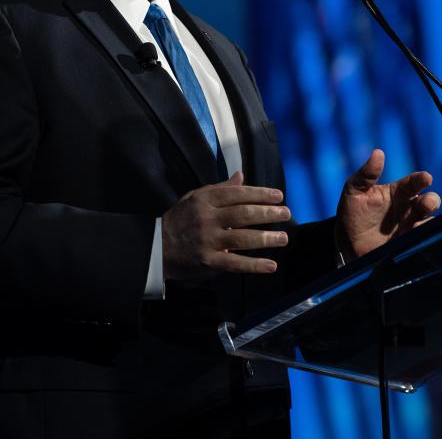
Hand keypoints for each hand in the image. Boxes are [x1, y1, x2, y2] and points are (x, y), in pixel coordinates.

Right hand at [162, 172, 290, 279]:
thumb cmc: (179, 220)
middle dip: (268, 214)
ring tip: (283, 238)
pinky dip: (254, 265)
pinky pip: (235, 263)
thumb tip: (241, 176)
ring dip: (266, 238)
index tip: (279, 196)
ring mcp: (208, 240)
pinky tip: (271, 265)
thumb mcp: (195, 197)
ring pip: (242, 237)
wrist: (155, 247)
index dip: (260, 194)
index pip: (237, 194)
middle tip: (286, 213)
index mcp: (205, 200)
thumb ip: (220, 188)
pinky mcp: (208, 261)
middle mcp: (207, 218)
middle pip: (243, 214)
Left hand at [336, 149, 440, 260]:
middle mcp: (408, 208)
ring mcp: (411, 226)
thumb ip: (366, 174)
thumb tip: (378, 153)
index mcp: (398, 192)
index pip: (414, 182)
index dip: (421, 179)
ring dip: (430, 220)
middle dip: (432, 201)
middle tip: (426, 203)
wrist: (347, 244)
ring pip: (430, 220)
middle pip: (429, 201)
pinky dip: (425, 236)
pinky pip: (424, 238)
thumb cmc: (351, 213)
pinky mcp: (410, 243)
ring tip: (418, 224)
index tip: (426, 178)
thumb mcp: (354, 191)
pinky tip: (415, 236)